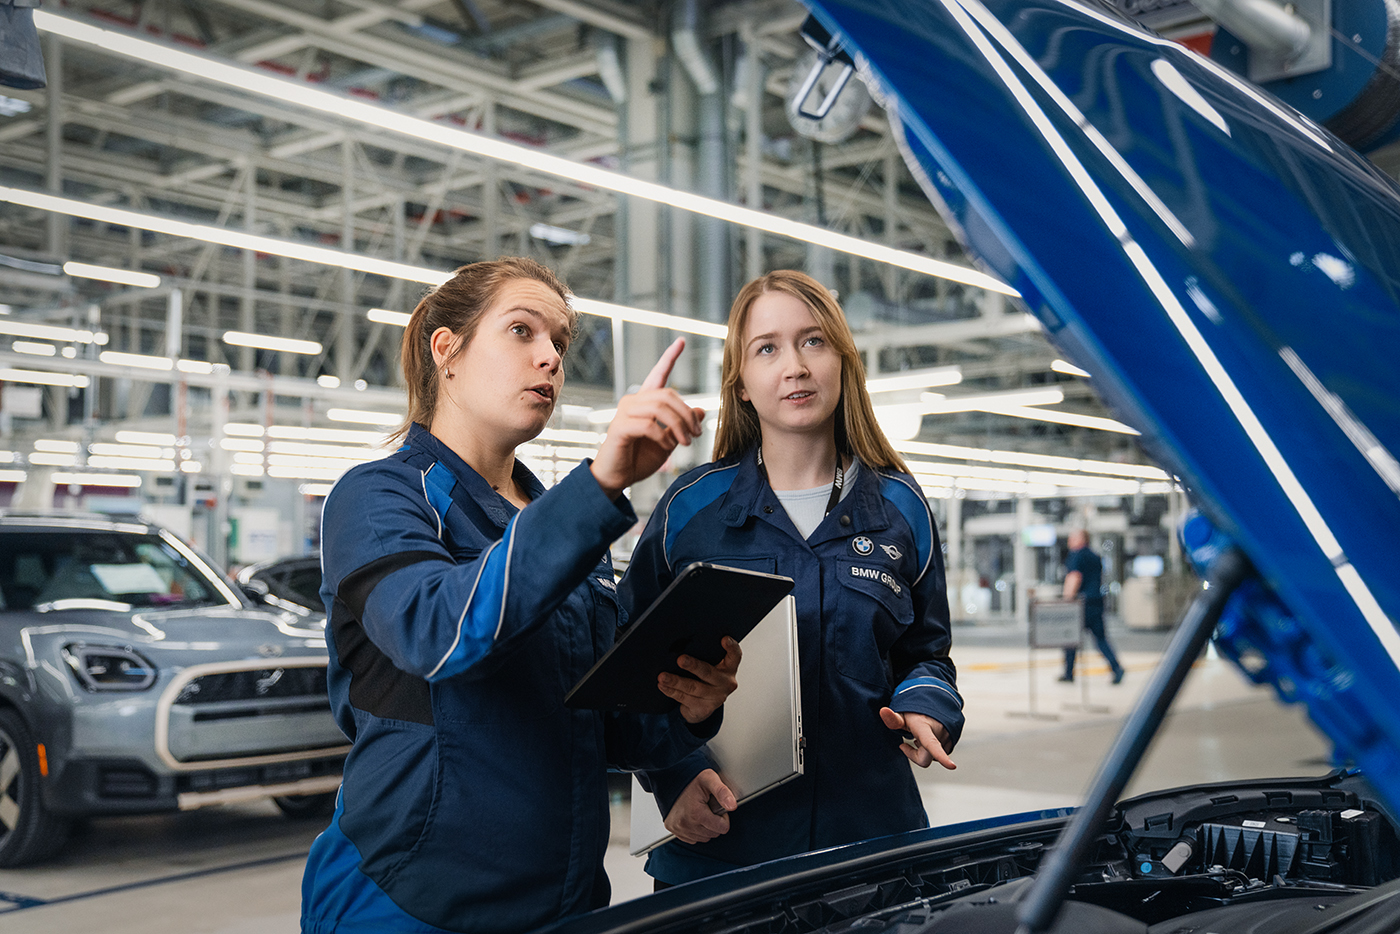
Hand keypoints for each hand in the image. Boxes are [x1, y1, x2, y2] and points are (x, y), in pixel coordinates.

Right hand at [590, 338, 704, 498]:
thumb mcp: (668, 440)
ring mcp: (624, 413)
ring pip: (660, 408)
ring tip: (687, 442)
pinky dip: (663, 436)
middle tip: (696, 434)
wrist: (616, 477)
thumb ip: (681, 425)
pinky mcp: (620, 428)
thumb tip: (700, 410)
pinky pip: (649, 425)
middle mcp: (633, 402)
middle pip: (667, 395)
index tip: (681, 341)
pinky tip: (667, 446)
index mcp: (644, 402)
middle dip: (687, 413)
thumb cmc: (639, 458)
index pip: (658, 374)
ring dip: (679, 425)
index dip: (669, 357)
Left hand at [660, 637, 741, 723]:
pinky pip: (684, 698)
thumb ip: (704, 655)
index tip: (724, 639)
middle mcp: (725, 683)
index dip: (731, 647)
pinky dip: (671, 691)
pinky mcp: (704, 708)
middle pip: (708, 672)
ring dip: (676, 681)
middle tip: (680, 659)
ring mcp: (716, 697)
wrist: (703, 706)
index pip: (735, 655)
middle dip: (693, 666)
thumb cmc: (705, 679)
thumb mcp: (710, 666)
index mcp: (729, 668)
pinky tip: (662, 686)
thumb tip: (680, 642)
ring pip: (693, 687)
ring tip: (663, 676)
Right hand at [663, 769, 736, 843]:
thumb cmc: (691, 779)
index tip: (717, 807)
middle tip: (708, 807)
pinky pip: (691, 838)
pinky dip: (695, 830)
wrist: (671, 777)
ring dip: (705, 827)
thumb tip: (732, 806)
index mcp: (696, 813)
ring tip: (700, 811)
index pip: (723, 828)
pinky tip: (693, 817)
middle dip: (714, 822)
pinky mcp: (673, 829)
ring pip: (703, 838)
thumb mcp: (710, 779)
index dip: (723, 817)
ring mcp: (678, 828)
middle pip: (713, 834)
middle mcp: (685, 824)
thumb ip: (723, 792)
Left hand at [878, 708, 955, 769]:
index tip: (951, 766)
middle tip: (906, 742)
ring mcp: (948, 737)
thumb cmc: (915, 709)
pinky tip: (929, 736)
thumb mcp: (902, 714)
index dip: (941, 757)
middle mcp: (940, 732)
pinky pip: (940, 752)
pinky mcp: (952, 740)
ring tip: (920, 734)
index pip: (932, 744)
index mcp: (925, 727)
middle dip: (915, 754)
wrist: (934, 698)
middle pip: (926, 758)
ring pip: (932, 756)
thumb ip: (892, 719)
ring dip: (924, 749)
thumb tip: (883, 711)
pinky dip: (932, 748)